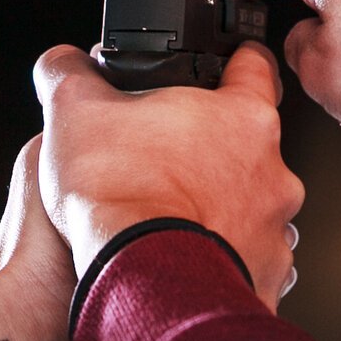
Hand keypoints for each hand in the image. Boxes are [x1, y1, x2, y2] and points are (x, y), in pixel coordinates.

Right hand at [32, 40, 303, 308]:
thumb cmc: (118, 196)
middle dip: (213, 148)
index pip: (255, 66)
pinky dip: (222, 255)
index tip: (227, 63)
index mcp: (244, 117)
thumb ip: (71, 73)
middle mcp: (274, 171)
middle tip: (170, 158)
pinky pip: (249, 258)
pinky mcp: (266, 274)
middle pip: (249, 144)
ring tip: (173, 214)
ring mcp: (275, 227)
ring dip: (220, 206)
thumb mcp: (75, 111)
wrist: (138, 279)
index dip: (236, 60)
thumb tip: (64, 62)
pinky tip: (185, 255)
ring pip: (251, 205)